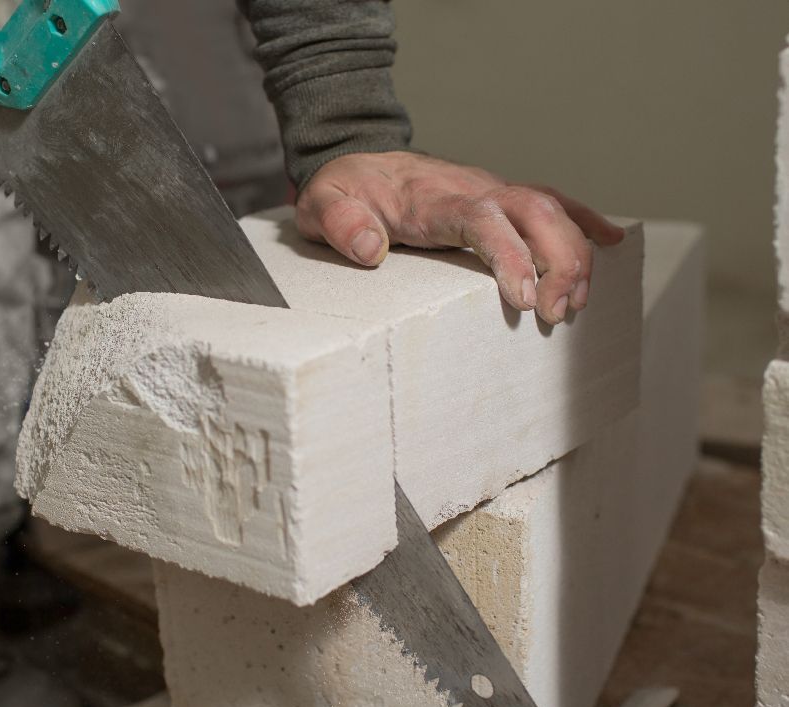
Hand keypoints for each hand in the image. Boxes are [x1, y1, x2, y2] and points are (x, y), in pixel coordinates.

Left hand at [295, 151, 623, 324]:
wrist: (360, 162)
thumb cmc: (345, 191)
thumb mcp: (323, 206)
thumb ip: (340, 223)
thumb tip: (368, 249)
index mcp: (435, 198)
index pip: (485, 219)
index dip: (511, 256)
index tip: (527, 299)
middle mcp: (474, 189)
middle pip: (535, 211)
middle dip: (559, 262)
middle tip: (560, 314)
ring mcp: (493, 191)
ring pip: (553, 209)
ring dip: (575, 256)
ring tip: (578, 304)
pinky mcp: (502, 198)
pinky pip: (553, 201)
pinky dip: (585, 220)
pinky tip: (613, 242)